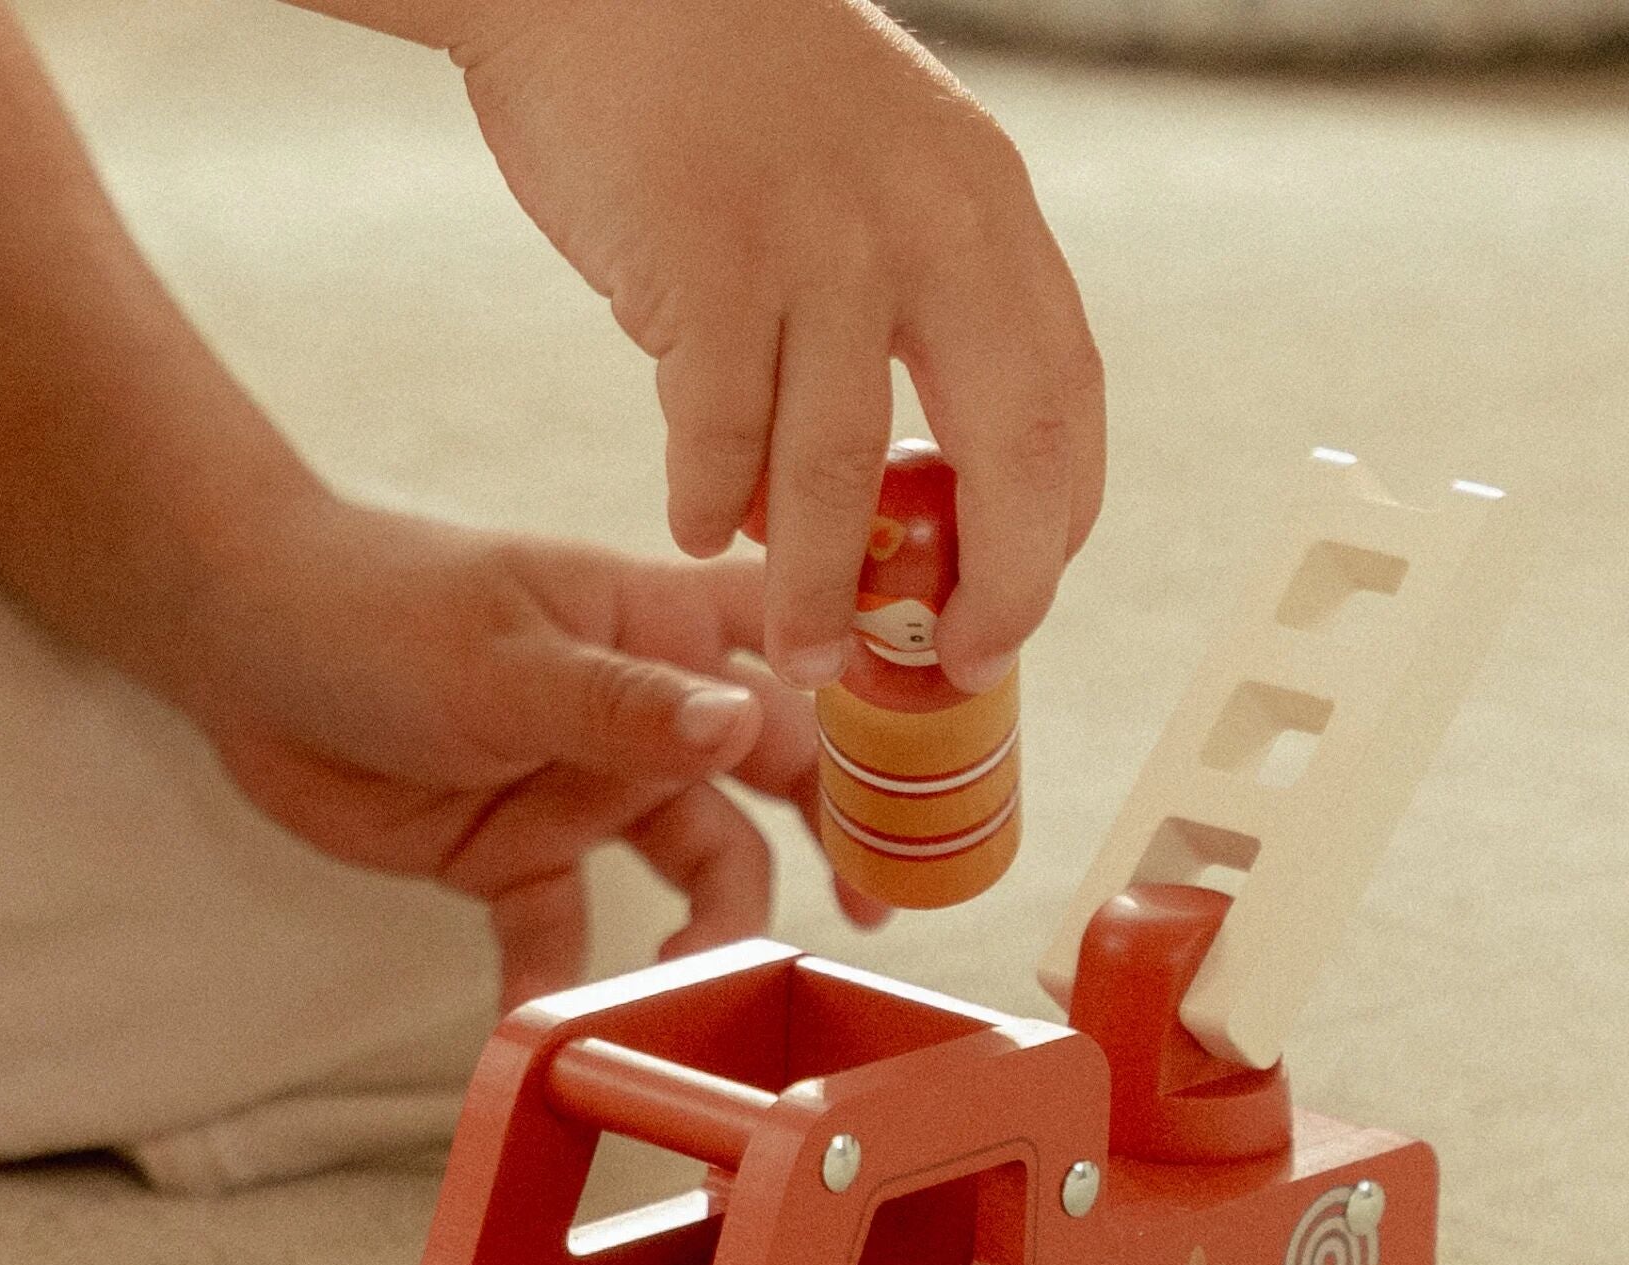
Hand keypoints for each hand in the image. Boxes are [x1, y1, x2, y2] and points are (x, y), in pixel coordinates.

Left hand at [173, 502, 884, 1009]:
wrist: (241, 644)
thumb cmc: (380, 606)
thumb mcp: (507, 657)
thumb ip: (626, 705)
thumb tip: (745, 728)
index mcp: (664, 632)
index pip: (806, 655)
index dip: (883, 702)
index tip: (947, 774)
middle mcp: (648, 716)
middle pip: (776, 780)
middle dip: (837, 840)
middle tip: (880, 914)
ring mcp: (586, 789)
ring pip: (694, 868)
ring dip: (709, 929)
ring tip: (699, 982)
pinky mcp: (515, 857)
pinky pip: (565, 933)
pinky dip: (567, 980)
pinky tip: (557, 1026)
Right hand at [446, 0, 1104, 692]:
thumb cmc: (734, 98)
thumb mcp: (874, 176)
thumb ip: (903, 314)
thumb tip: (880, 500)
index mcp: (984, 211)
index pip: (1066, 403)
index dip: (1050, 531)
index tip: (1013, 613)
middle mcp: (926, 224)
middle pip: (1004, 452)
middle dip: (991, 589)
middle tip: (955, 669)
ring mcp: (817, 240)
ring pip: (840, 472)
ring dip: (819, 588)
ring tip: (802, 654)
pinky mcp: (704, 260)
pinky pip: (716, 432)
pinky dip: (707, 503)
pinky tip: (696, 532)